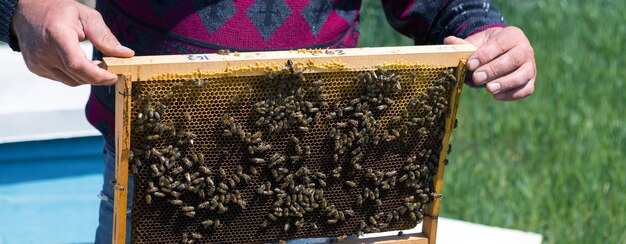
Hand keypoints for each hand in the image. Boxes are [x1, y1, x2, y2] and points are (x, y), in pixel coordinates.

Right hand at [11, 0, 133, 85]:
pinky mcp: (37, 69)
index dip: (98, 75)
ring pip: (72, 81)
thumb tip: (125, 54)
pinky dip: (76, 75)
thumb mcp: (86, 16)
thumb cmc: (57, 11)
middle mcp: (44, 52)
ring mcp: (38, 63)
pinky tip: (82, 64)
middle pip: (78, 75)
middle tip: (111, 67)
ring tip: (98, 64)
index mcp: (57, 35)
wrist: (26, 12)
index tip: (114, 76)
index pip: (77, 64)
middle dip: (98, 76)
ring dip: (88, 77)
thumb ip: (105, 36)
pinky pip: (62, 79)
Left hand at [444, 27, 535, 100]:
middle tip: (477, 78)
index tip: (470, 64)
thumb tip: (448, 41)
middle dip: (493, 70)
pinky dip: (512, 94)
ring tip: (488, 89)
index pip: (499, 44)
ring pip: (523, 75)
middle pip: (513, 59)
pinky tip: (496, 96)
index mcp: (512, 35)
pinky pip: (526, 89)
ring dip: (505, 83)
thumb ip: (463, 44)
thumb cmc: (487, 47)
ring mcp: (530, 66)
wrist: (503, 51)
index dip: (484, 55)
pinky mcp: (530, 81)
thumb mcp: (476, 42)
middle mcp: (525, 49)